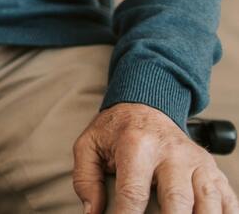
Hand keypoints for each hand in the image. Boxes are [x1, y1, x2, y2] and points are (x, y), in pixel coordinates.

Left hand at [73, 102, 238, 213]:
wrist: (146, 107)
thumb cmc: (116, 132)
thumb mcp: (89, 145)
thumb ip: (85, 179)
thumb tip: (92, 213)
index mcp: (137, 146)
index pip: (132, 193)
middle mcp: (172, 153)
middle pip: (177, 200)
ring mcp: (197, 162)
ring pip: (207, 201)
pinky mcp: (213, 170)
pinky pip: (227, 198)